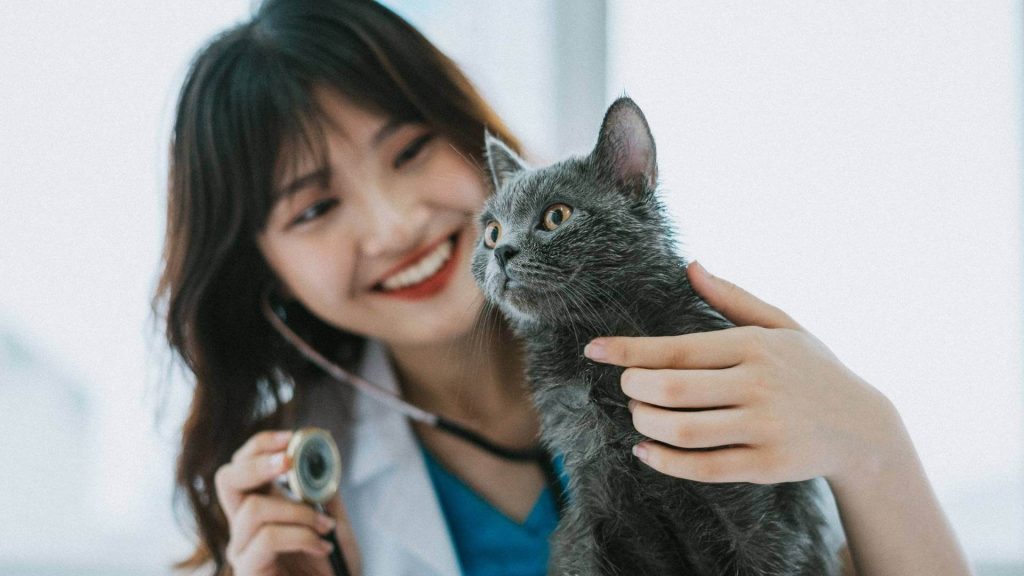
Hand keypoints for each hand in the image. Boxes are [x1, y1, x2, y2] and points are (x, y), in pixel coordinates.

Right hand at [214, 430, 361, 575]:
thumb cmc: (334, 569)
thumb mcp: (334, 523)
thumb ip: (323, 492)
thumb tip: (319, 456)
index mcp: (261, 508)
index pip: (242, 466)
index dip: (261, 445)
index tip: (293, 437)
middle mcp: (244, 528)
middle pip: (226, 479)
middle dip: (258, 463)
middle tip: (288, 462)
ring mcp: (242, 551)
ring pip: (254, 508)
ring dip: (298, 511)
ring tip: (325, 528)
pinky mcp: (247, 571)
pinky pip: (267, 537)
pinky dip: (301, 535)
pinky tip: (322, 547)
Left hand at [583, 261, 902, 485]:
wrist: (862, 428)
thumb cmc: (811, 369)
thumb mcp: (781, 325)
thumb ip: (732, 298)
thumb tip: (690, 265)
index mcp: (754, 346)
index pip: (677, 348)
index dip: (629, 350)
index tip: (593, 349)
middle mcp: (758, 385)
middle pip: (672, 389)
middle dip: (635, 388)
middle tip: (627, 386)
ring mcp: (764, 428)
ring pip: (682, 430)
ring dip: (645, 424)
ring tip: (638, 415)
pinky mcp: (767, 466)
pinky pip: (702, 467)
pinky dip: (664, 462)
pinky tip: (645, 452)